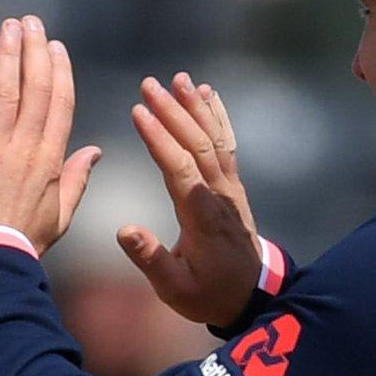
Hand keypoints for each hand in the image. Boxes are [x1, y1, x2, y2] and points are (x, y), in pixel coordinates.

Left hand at [0, 15, 101, 252]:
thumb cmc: (22, 240)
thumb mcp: (61, 215)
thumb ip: (77, 179)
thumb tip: (95, 151)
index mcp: (51, 158)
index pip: (60, 103)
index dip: (59, 71)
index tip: (55, 47)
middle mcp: (26, 145)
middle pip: (35, 87)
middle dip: (34, 50)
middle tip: (30, 22)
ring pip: (6, 90)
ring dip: (7, 54)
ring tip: (8, 26)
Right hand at [118, 73, 262, 326]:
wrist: (251, 296)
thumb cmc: (207, 294)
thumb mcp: (174, 288)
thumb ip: (150, 259)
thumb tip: (123, 230)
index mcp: (201, 217)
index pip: (179, 169)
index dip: (160, 139)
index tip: (139, 112)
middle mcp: (219, 196)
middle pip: (197, 145)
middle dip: (173, 112)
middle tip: (149, 84)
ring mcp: (230, 188)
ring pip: (213, 139)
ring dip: (195, 107)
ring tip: (179, 78)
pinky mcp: (233, 185)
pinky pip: (226, 143)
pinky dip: (218, 116)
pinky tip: (207, 94)